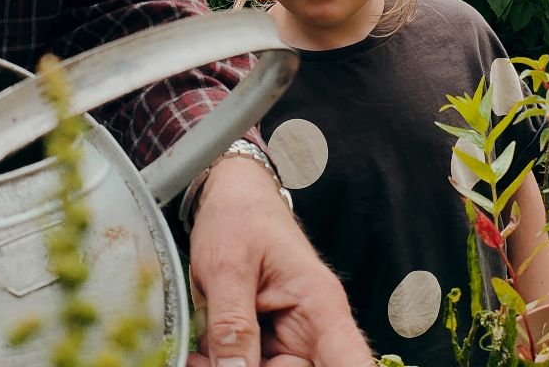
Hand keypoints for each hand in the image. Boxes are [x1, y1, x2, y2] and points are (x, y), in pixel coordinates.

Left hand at [187, 157, 370, 366]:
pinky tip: (199, 355)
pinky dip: (222, 366)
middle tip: (203, 362)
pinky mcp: (266, 347)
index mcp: (320, 306)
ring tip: (196, 355)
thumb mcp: (228, 265)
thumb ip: (233, 322)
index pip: (351, 362)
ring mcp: (291, 343)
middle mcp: (314, 331)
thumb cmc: (239, 219)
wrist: (231, 198)